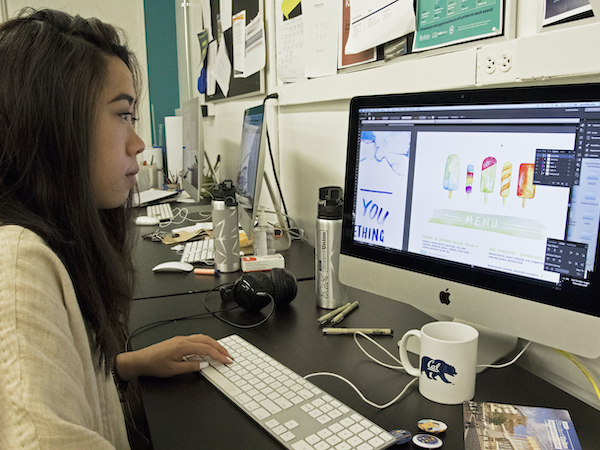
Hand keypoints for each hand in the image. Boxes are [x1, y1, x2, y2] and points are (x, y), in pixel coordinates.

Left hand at [115, 334, 232, 380]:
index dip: (219, 355)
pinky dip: (206, 343)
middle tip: (229, 355)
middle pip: (207, 340)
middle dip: (220, 347)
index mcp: (183, 346)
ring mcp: (181, 339)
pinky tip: (207, 349)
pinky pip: (196, 339)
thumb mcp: (174, 370)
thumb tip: (204, 364)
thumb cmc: (153, 365)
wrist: (140, 360)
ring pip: (202, 338)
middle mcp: (183, 339)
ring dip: (213, 344)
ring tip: (221, 351)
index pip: (207, 349)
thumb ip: (191, 366)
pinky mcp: (178, 341)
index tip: (227, 360)